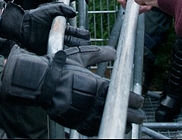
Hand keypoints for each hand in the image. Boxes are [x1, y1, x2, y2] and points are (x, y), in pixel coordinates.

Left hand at [0, 2, 90, 54]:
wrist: (22, 26)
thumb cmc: (34, 17)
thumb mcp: (48, 9)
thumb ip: (61, 8)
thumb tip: (74, 13)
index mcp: (61, 27)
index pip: (75, 32)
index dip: (81, 34)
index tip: (86, 36)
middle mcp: (59, 36)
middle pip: (74, 42)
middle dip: (81, 43)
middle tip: (86, 45)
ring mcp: (54, 44)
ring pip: (69, 49)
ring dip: (75, 50)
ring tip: (81, 52)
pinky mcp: (48, 51)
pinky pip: (59, 55)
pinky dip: (65, 56)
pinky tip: (70, 57)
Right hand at [0, 46, 143, 136]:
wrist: (42, 84)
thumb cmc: (61, 70)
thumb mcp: (81, 57)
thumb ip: (99, 54)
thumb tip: (114, 51)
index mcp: (99, 86)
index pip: (124, 97)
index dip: (135, 101)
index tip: (139, 101)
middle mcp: (96, 102)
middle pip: (123, 114)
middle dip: (134, 115)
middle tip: (139, 116)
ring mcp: (88, 115)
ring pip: (112, 124)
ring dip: (123, 124)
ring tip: (129, 124)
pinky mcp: (79, 123)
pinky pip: (97, 128)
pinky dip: (105, 127)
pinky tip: (109, 125)